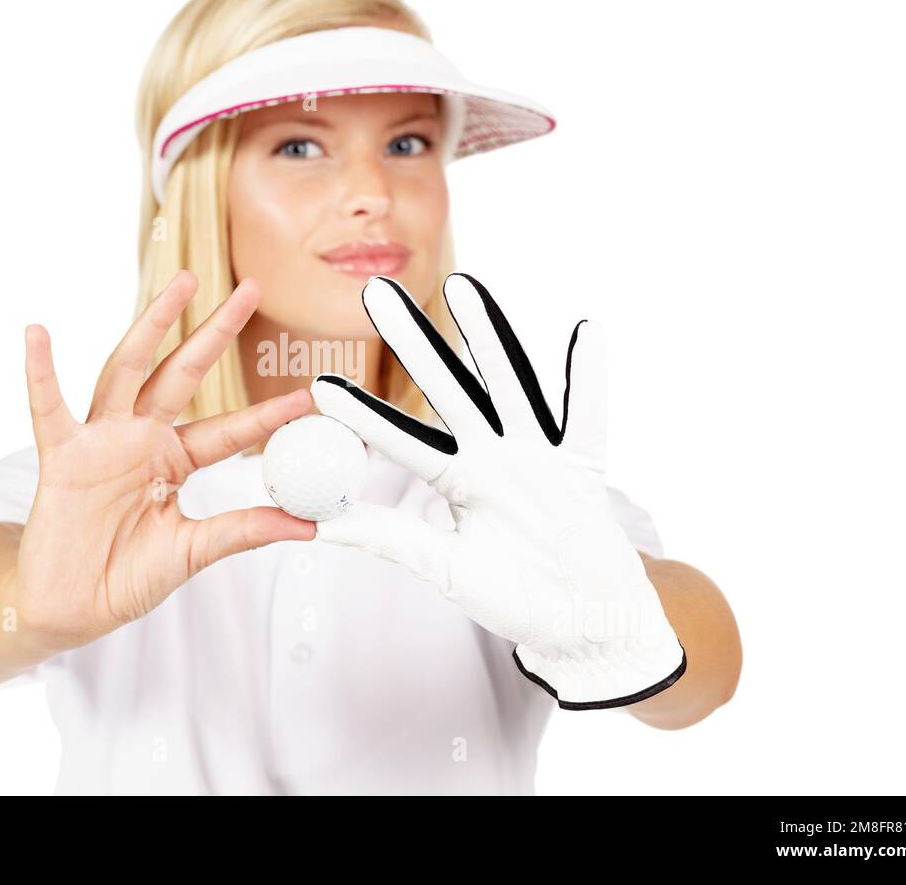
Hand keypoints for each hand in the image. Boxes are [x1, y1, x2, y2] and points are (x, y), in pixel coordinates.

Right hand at [9, 271, 314, 651]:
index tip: (308, 394)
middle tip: (249, 289)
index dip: (268, 412)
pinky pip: (48, 409)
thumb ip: (243, 530)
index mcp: (173, 460)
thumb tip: (305, 525)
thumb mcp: (193, 551)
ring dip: (151, 326)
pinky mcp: (61, 457)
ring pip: (127, 371)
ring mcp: (100, 442)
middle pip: (181, 373)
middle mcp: (139, 439)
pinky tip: (37, 334)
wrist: (70, 609)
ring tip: (179, 285)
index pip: (228, 428)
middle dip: (214, 332)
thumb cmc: (123, 577)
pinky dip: (40, 372)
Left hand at [309, 273, 685, 709]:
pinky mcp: (584, 467)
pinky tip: (587, 331)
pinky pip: (587, 418)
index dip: (362, 414)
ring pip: (510, 385)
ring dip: (489, 336)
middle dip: (414, 343)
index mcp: (457, 479)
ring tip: (463, 286)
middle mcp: (493, 455)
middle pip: (449, 388)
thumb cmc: (515, 595)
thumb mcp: (443, 567)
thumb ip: (389, 538)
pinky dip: (589, 379)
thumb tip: (315, 526)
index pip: (401, 438)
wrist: (584, 620)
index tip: (318, 383)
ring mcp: (538, 455)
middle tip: (375, 293)